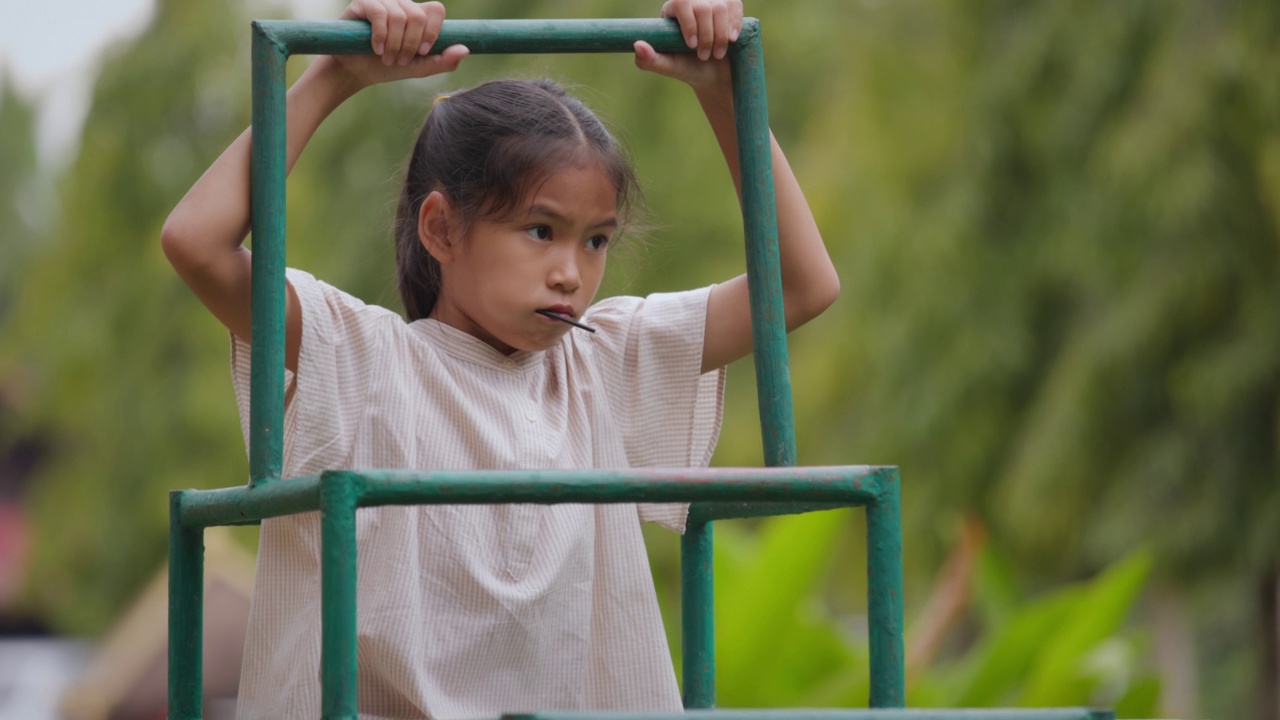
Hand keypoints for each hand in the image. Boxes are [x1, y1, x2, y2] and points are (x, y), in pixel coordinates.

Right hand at [327, 0, 467, 88]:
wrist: (356, 71)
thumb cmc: (388, 67)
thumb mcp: (419, 68)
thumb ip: (443, 61)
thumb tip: (465, 50)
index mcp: (418, 16)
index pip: (436, 9)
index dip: (434, 30)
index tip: (423, 51)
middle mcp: (402, 4)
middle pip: (418, 15)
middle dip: (411, 44)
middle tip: (401, 60)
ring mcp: (383, 1)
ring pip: (399, 16)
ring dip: (394, 44)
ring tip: (387, 59)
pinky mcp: (364, 3)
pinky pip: (379, 13)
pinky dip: (380, 35)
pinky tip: (376, 49)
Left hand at [633, 0, 741, 91]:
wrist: (715, 74)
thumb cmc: (689, 69)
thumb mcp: (669, 67)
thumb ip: (649, 60)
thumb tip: (637, 45)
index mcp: (673, 9)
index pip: (681, 3)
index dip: (689, 24)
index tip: (692, 45)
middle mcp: (692, 1)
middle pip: (704, 6)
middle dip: (707, 35)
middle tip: (705, 56)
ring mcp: (712, 1)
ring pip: (721, 7)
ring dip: (720, 35)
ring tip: (717, 54)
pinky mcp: (730, 5)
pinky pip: (735, 6)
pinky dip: (734, 25)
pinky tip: (731, 40)